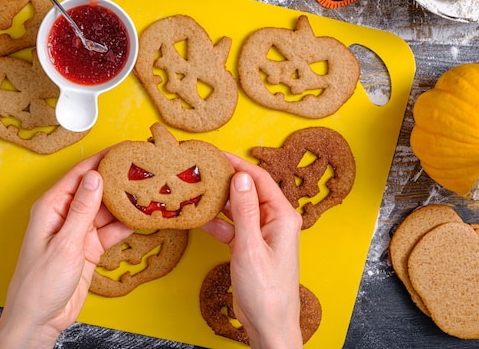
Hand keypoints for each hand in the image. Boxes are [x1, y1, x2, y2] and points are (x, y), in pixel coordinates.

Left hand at [0, 150, 132, 348]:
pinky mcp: (89, 247)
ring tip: (150, 190)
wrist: (40, 319)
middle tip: (144, 168)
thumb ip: (82, 210)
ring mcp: (79, 231)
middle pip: (97, 190)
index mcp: (52, 207)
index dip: (103, 159)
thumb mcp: (64, 243)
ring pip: (107, 210)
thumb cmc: (40, 282)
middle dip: (119, 179)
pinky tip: (142, 216)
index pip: (81, 174)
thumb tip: (95, 177)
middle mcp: (66, 215)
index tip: (124, 148)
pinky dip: (126, 225)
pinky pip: (111, 230)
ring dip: (126, 203)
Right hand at [201, 153, 303, 348]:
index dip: (238, 165)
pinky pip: (232, 227)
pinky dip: (217, 223)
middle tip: (201, 170)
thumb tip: (240, 177)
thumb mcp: (250, 247)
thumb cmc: (266, 291)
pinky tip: (198, 217)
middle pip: (248, 191)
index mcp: (282, 216)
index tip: (216, 155)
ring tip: (196, 189)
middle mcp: (274, 221)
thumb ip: (245, 211)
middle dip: (225, 181)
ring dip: (218, 202)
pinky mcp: (250, 246)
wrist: (268, 324)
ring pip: (238, 209)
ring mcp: (262, 234)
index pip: (259, 180)